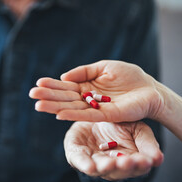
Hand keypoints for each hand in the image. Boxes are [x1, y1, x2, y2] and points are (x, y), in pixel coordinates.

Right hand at [29, 60, 164, 121]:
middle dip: (48, 96)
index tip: (37, 84)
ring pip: (73, 108)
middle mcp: (88, 99)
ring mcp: (96, 108)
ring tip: (39, 106)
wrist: (150, 89)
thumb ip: (84, 71)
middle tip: (31, 95)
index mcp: (87, 87)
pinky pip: (87, 115)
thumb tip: (64, 77)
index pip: (66, 87)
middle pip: (66, 98)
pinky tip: (59, 114)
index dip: (52, 85)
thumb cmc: (129, 76)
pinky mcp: (107, 115)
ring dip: (55, 107)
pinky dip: (73, 115)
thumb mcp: (104, 66)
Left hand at [64, 121, 162, 179]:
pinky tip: (90, 166)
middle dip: (122, 167)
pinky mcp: (75, 156)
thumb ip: (147, 143)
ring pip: (99, 169)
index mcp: (128, 160)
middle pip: (118, 171)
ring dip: (105, 167)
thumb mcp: (137, 129)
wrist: (93, 112)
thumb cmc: (119, 123)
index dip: (141, 164)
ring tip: (109, 164)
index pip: (137, 166)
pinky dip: (84, 164)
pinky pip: (79, 162)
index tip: (147, 161)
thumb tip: (159, 159)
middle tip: (127, 162)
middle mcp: (110, 166)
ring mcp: (92, 162)